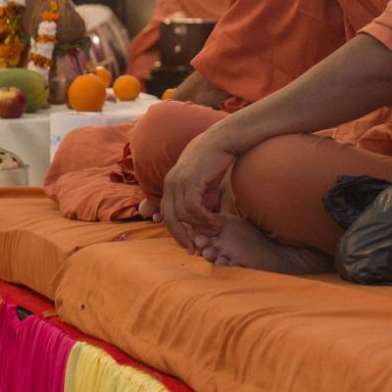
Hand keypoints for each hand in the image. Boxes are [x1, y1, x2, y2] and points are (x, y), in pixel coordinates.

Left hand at [160, 131, 236, 250]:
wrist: (224, 141)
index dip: (176, 232)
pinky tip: (216, 222)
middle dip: (181, 236)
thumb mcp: (205, 185)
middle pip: (170, 218)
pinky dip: (204, 218)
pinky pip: (193, 208)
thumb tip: (201, 221)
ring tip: (214, 230)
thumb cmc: (217, 162)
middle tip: (194, 250)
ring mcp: (179, 181)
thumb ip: (200, 201)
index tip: (188, 245)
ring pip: (183, 214)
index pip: (167, 214)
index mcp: (171, 184)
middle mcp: (170, 183)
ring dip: (200, 226)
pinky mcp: (191, 180)